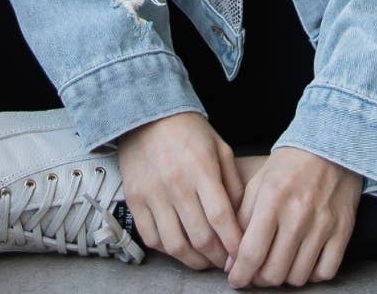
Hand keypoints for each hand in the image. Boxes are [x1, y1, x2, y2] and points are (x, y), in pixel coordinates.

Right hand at [115, 111, 244, 269]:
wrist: (147, 114)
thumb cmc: (189, 130)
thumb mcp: (220, 147)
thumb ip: (233, 182)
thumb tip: (240, 218)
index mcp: (202, 169)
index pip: (221, 217)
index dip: (233, 242)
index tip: (241, 255)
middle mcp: (177, 184)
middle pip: (200, 236)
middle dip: (217, 257)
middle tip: (225, 262)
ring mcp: (153, 194)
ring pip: (175, 244)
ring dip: (193, 260)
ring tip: (204, 260)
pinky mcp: (135, 200)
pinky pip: (151, 238)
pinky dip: (167, 250)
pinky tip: (179, 247)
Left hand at [226, 146, 361, 287]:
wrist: (330, 145)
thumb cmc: (289, 164)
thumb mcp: (258, 183)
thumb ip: (242, 220)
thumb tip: (232, 261)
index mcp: (272, 198)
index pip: (251, 253)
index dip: (240, 275)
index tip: (237, 280)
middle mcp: (298, 214)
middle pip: (274, 272)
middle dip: (260, 279)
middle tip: (257, 271)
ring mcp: (323, 224)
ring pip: (298, 277)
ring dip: (285, 277)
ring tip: (279, 263)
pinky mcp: (343, 231)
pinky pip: (325, 272)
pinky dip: (312, 274)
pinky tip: (303, 260)